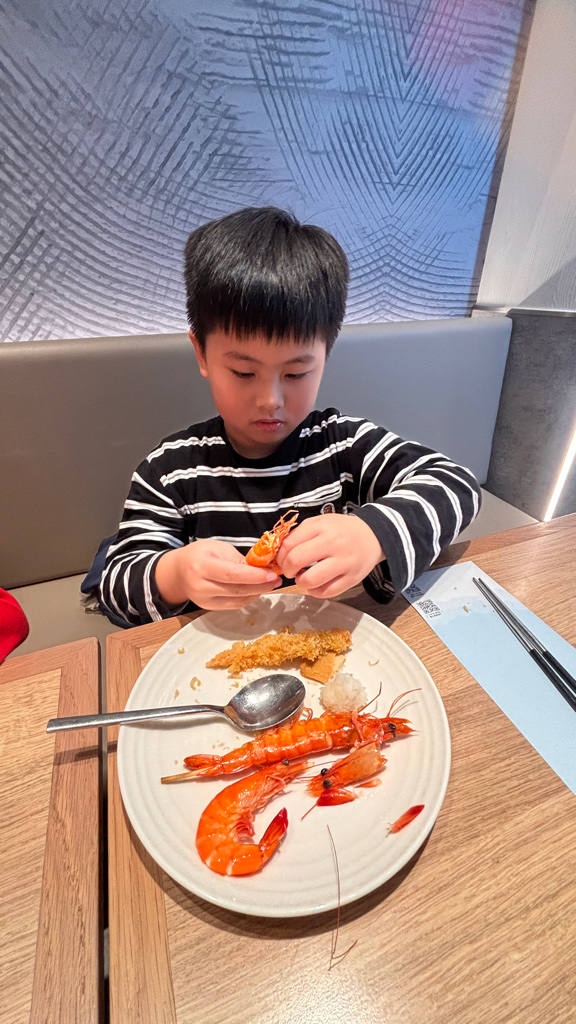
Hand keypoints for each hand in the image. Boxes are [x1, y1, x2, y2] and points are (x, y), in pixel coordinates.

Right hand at [155, 540, 282, 609]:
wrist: (178, 572)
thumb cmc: (199, 554)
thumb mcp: (218, 548)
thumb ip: (239, 559)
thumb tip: (264, 567)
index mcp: (201, 566)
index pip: (233, 574)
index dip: (255, 576)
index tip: (273, 574)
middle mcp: (200, 586)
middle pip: (237, 590)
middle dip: (260, 586)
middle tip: (277, 580)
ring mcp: (204, 600)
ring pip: (237, 601)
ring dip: (257, 593)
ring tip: (270, 584)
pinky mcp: (209, 608)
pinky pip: (233, 605)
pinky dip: (248, 598)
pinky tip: (257, 590)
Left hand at [276, 514, 383, 598]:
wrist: (373, 536)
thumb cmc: (342, 530)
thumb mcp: (321, 522)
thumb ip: (300, 533)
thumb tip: (279, 551)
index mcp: (322, 526)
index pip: (289, 543)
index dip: (280, 555)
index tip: (282, 559)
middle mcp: (333, 543)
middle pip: (296, 561)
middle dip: (287, 569)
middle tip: (290, 569)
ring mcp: (344, 563)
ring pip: (310, 580)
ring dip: (300, 582)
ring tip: (304, 577)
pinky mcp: (352, 579)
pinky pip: (326, 592)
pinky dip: (315, 591)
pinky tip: (316, 583)